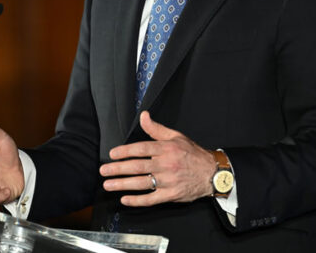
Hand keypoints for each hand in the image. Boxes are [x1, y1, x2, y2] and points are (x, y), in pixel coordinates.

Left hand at [99, 111, 216, 206]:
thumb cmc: (192, 154)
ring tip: (109, 185)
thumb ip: (156, 128)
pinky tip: (125, 200)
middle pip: (138, 167)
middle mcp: (166, 164)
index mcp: (166, 149)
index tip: (112, 154)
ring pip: (142, 183)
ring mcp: (168, 181)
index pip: (141, 149)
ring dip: (123, 185)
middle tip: (104, 171)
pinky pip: (151, 199)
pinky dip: (137, 200)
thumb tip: (143, 116)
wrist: (211, 173)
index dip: (125, 151)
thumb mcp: (176, 136)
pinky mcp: (171, 195)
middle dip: (118, 169)